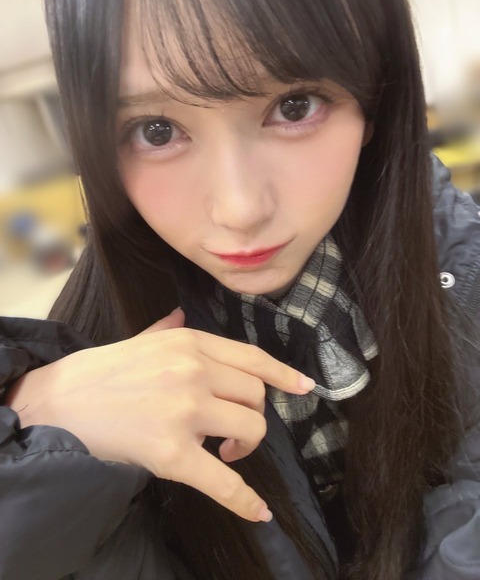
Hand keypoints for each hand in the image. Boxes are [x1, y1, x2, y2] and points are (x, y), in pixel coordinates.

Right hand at [7, 308, 315, 522]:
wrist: (60, 401)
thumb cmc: (101, 372)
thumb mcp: (141, 340)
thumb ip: (168, 327)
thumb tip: (181, 314)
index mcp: (190, 342)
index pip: (252, 358)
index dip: (283, 374)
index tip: (305, 387)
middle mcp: (194, 370)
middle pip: (256, 396)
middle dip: (253, 416)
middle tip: (232, 433)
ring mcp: (186, 410)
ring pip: (251, 428)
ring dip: (246, 447)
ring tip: (225, 453)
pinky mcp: (172, 451)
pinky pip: (223, 480)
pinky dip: (244, 499)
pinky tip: (257, 511)